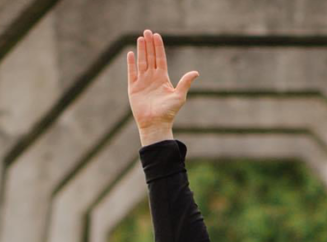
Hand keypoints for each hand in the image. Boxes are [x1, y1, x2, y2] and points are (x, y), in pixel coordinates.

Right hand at [127, 29, 198, 143]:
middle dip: (149, 44)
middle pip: (150, 57)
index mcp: (163, 78)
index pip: (160, 59)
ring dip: (141, 50)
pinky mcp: (133, 88)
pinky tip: (131, 53)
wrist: (155, 125)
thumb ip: (185, 83)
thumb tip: (196, 72)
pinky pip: (131, 73)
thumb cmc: (168, 113)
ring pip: (141, 62)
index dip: (158, 47)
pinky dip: (131, 63)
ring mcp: (142, 82)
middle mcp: (152, 78)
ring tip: (140, 38)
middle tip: (147, 31)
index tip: (157, 36)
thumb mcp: (179, 96)